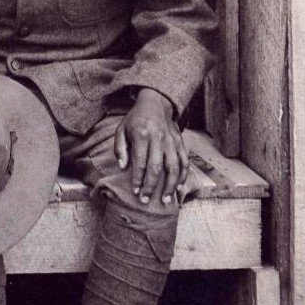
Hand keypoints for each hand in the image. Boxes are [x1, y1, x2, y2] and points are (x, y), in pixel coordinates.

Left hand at [114, 88, 187, 205]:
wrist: (155, 104)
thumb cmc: (135, 120)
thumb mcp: (121, 130)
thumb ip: (120, 149)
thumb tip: (123, 167)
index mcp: (142, 135)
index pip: (140, 162)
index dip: (138, 179)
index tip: (136, 192)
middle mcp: (159, 139)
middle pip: (156, 167)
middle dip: (151, 186)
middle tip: (147, 201)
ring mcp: (172, 141)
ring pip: (173, 167)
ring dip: (169, 185)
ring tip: (165, 200)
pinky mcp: (180, 143)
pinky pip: (184, 162)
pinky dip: (183, 176)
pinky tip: (179, 188)